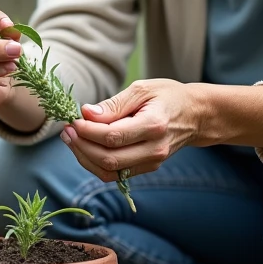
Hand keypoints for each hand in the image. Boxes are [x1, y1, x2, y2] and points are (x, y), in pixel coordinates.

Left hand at [59, 79, 202, 180]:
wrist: (196, 115)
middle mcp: (154, 149)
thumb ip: (114, 104)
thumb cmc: (168, 96)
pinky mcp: (147, 167)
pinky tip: (86, 147)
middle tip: (67, 131)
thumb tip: (87, 114)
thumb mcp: (142, 89)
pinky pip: (115, 174)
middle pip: (109, 159)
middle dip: (81, 146)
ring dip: (84, 158)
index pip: (113, 137)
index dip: (87, 131)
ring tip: (72, 139)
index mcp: (154, 125)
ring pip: (109, 171)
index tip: (73, 120)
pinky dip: (95, 163)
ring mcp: (152, 162)